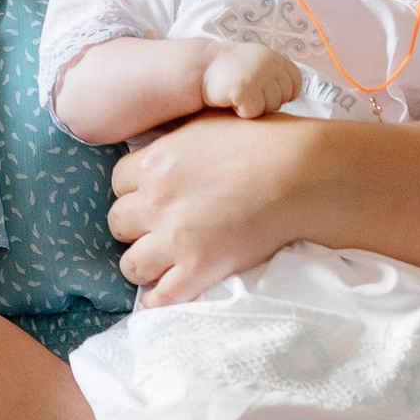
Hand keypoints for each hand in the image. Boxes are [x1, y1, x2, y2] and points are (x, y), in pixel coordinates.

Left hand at [109, 112, 317, 306]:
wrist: (301, 172)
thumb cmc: (265, 139)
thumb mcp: (209, 121)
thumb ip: (177, 138)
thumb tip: (166, 145)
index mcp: (155, 161)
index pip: (118, 183)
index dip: (135, 191)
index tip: (152, 197)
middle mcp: (155, 200)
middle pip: (119, 222)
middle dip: (137, 227)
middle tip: (159, 229)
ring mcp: (174, 237)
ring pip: (131, 264)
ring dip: (144, 263)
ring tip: (163, 262)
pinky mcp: (197, 268)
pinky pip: (159, 296)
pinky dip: (159, 298)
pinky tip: (166, 292)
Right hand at [199, 43, 301, 118]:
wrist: (198, 68)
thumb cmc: (229, 71)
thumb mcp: (258, 63)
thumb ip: (276, 74)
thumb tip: (293, 95)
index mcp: (275, 57)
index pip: (295, 85)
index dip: (280, 93)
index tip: (262, 90)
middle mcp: (270, 64)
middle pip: (281, 99)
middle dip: (265, 102)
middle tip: (245, 91)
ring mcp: (258, 77)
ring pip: (269, 108)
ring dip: (253, 107)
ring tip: (237, 93)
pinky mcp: (245, 90)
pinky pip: (253, 113)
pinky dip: (241, 111)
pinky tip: (230, 99)